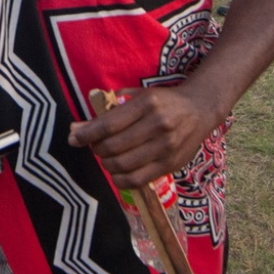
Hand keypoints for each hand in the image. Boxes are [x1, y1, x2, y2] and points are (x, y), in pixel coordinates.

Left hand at [69, 85, 222, 188]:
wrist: (200, 109)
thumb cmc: (164, 101)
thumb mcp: (141, 94)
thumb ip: (113, 106)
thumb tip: (81, 126)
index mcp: (148, 104)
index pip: (109, 124)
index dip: (87, 133)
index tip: (73, 136)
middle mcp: (158, 126)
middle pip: (114, 147)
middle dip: (96, 149)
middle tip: (94, 145)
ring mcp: (166, 147)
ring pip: (123, 165)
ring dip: (106, 164)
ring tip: (105, 156)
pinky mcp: (170, 164)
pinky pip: (137, 180)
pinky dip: (120, 179)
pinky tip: (116, 172)